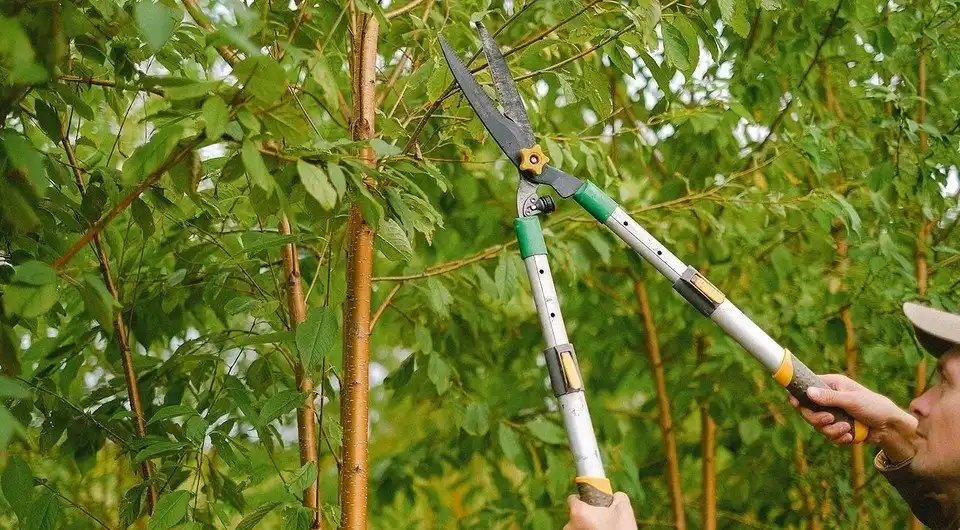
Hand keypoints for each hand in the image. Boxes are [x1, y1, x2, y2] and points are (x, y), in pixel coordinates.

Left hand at [563, 492, 637, 529]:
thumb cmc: (620, 529)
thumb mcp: (623, 507)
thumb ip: (615, 496)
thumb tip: (614, 496)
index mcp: (578, 512)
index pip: (572, 498)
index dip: (583, 498)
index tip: (592, 502)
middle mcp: (570, 525)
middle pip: (575, 514)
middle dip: (586, 514)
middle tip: (601, 517)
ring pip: (578, 526)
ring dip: (586, 525)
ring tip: (602, 527)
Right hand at [788, 374, 916, 459]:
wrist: (891, 428)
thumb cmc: (876, 407)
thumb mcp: (852, 400)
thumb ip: (829, 398)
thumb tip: (808, 392)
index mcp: (832, 385)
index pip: (807, 387)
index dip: (798, 395)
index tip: (794, 402)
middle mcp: (830, 399)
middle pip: (808, 410)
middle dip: (817, 419)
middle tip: (829, 419)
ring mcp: (833, 414)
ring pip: (818, 426)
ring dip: (832, 430)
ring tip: (847, 429)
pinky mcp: (838, 428)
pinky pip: (829, 435)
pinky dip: (839, 438)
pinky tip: (851, 435)